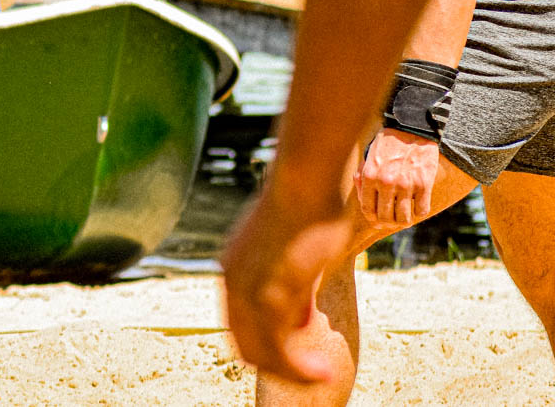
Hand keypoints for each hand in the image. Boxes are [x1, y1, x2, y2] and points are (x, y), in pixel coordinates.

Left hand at [221, 176, 355, 384]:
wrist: (305, 176)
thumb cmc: (307, 198)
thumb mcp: (291, 241)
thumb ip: (289, 271)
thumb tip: (300, 293)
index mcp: (232, 266)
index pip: (238, 323)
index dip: (266, 344)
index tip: (296, 352)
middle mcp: (232, 280)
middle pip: (244, 343)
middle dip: (278, 364)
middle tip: (311, 374)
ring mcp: (249, 288)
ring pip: (261, 351)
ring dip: (292, 371)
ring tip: (322, 378)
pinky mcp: (271, 294)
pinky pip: (280, 347)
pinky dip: (300, 367)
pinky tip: (322, 372)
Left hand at [355, 127, 439, 226]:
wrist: (412, 128)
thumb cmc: (388, 142)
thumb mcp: (368, 156)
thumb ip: (362, 177)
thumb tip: (362, 200)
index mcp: (370, 176)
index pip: (368, 209)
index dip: (373, 218)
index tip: (377, 220)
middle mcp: (386, 183)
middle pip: (386, 217)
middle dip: (388, 222)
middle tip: (392, 221)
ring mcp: (406, 185)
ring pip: (404, 218)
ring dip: (404, 221)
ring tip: (404, 217)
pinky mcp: (424, 184)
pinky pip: (422, 210)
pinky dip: (419, 212)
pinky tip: (417, 207)